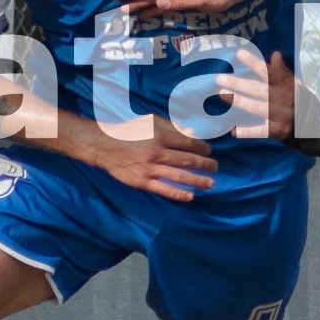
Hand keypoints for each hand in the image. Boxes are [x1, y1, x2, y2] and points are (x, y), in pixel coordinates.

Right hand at [81, 115, 217, 201]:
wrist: (104, 145)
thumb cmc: (129, 131)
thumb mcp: (150, 122)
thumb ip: (170, 127)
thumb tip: (190, 132)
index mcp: (160, 136)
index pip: (188, 143)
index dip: (202, 147)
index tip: (209, 151)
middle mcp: (157, 152)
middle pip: (187, 160)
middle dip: (205, 164)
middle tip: (215, 167)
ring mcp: (150, 169)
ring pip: (179, 176)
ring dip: (197, 180)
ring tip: (210, 183)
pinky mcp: (142, 181)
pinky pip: (164, 189)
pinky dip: (178, 194)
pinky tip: (190, 196)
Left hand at [215, 49, 296, 141]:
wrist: (315, 126)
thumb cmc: (301, 102)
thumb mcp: (296, 84)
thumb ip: (283, 71)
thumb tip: (275, 54)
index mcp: (287, 86)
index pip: (269, 72)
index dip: (254, 63)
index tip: (239, 54)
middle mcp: (282, 99)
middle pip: (258, 90)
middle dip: (238, 84)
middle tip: (219, 79)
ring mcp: (279, 116)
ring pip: (256, 108)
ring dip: (239, 101)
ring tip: (222, 94)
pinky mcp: (277, 131)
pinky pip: (261, 132)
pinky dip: (247, 132)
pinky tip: (233, 131)